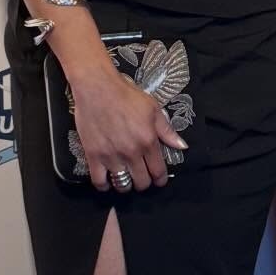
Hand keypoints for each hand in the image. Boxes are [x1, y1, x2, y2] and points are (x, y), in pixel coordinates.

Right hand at [72, 71, 186, 191]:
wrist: (98, 88)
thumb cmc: (126, 95)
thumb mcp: (153, 109)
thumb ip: (167, 131)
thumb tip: (182, 146)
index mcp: (148, 141)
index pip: (158, 171)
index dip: (160, 179)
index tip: (158, 180)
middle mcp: (132, 152)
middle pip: (142, 182)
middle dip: (144, 183)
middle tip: (142, 178)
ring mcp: (112, 156)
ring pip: (122, 184)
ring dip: (126, 186)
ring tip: (126, 180)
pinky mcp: (93, 155)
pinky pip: (99, 180)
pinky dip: (104, 185)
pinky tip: (107, 182)